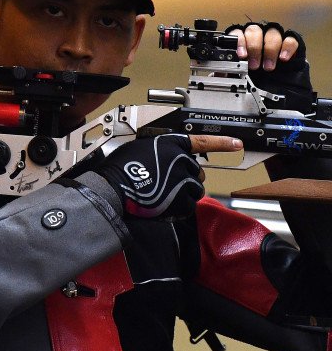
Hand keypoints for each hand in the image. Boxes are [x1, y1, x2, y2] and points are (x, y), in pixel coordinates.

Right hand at [94, 134, 241, 218]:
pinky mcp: (182, 200)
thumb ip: (158, 152)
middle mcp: (181, 160)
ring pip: (195, 190)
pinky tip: (163, 205)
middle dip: (187, 178)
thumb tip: (163, 160)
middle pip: (197, 171)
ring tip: (164, 195)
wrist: (114, 188)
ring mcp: (183, 181)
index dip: (222, 143)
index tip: (237, 144)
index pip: (202, 142)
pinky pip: (188, 206)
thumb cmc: (120, 168)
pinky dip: (178, 208)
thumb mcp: (139, 148)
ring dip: (184, 193)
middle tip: (168, 184)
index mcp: (171, 145)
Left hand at [227, 22, 298, 70]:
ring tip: (268, 67)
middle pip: (254, 31)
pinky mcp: (288, 41)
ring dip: (270, 50)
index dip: (239, 43)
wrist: (272, 76)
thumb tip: (220, 74)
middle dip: (254, 48)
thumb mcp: (239, 70)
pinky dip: (287, 48)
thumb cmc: (251, 68)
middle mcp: (257, 33)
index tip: (241, 55)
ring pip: (272, 33)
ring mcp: (273, 35)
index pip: (237, 33)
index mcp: (242, 37)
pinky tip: (283, 58)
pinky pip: (290, 39)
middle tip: (253, 65)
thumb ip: (229, 69)